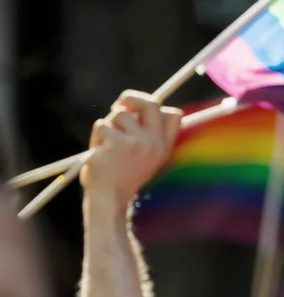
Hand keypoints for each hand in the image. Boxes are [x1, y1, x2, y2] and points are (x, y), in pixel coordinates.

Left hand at [82, 92, 181, 207]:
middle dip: (132, 98)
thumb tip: (133, 108)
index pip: (174, 115)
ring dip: (109, 124)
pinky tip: (99, 152)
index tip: (141, 109)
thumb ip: (146, 136)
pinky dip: (96, 136)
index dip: (158, 107)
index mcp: (164, 147)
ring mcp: (137, 142)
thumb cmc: (122, 177)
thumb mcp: (145, 158)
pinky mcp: (118, 142)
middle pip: (151, 103)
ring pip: (120, 114)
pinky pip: (102, 125)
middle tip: (120, 104)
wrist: (109, 198)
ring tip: (107, 143)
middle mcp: (155, 143)